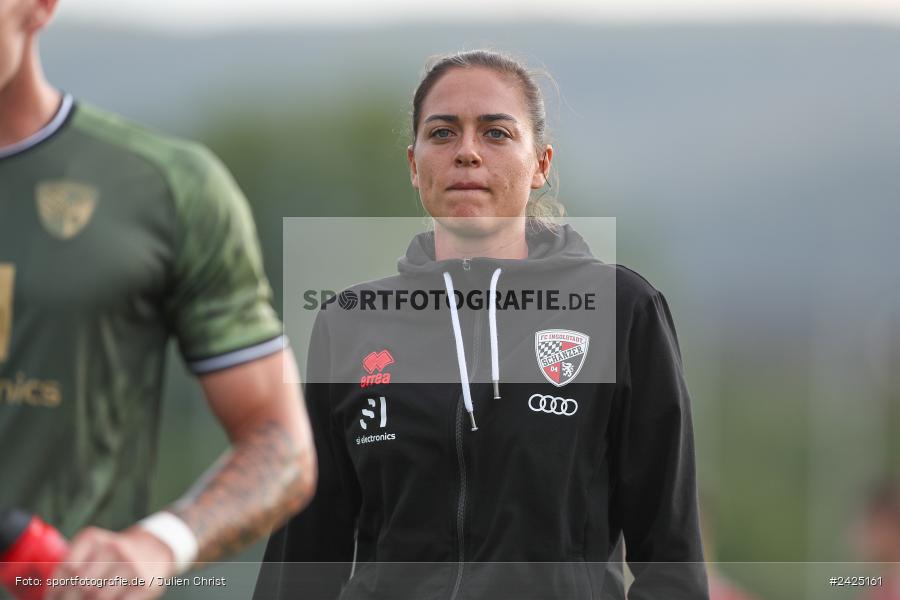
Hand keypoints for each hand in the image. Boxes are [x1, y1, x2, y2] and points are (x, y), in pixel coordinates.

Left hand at [46, 526, 176, 599]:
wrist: (155, 548)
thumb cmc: (114, 554)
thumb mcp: (92, 547)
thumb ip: (71, 565)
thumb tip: (50, 595)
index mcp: (93, 538)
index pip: (67, 568)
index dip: (55, 589)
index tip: (52, 598)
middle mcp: (113, 548)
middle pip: (81, 584)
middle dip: (69, 599)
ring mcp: (130, 566)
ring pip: (98, 596)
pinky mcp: (144, 583)